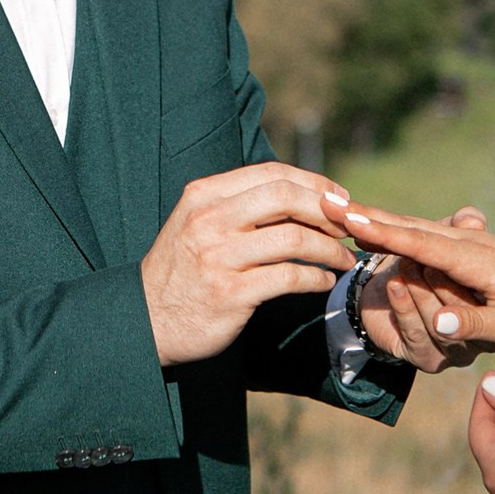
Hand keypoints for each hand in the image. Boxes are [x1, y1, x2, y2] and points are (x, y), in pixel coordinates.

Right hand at [143, 163, 352, 366]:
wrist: (146, 320)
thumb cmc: (183, 270)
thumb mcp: (198, 223)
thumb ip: (239, 205)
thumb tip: (301, 193)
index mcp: (204, 196)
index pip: (271, 174)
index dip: (313, 182)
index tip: (339, 198)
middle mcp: (209, 220)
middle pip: (285, 197)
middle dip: (327, 210)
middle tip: (348, 226)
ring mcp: (219, 257)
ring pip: (293, 238)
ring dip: (330, 248)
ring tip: (343, 258)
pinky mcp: (231, 294)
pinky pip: (289, 277)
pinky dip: (315, 278)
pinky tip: (323, 282)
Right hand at [340, 204, 494, 353]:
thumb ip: (476, 325)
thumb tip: (436, 323)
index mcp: (479, 261)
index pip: (422, 244)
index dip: (384, 233)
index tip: (349, 219)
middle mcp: (471, 244)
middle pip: (411, 227)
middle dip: (369, 216)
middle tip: (327, 203)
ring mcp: (473, 243)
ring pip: (418, 227)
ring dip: (379, 219)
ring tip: (341, 211)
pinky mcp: (475, 248)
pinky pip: (429, 235)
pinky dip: (399, 228)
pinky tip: (383, 227)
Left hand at [357, 206, 494, 371]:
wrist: (384, 295)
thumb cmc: (421, 259)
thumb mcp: (443, 236)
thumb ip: (458, 225)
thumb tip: (473, 220)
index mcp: (492, 301)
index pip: (480, 281)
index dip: (458, 256)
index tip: (452, 234)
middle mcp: (480, 331)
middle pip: (461, 305)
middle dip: (435, 275)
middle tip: (414, 253)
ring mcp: (456, 350)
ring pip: (437, 320)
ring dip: (416, 288)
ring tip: (403, 264)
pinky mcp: (428, 359)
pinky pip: (416, 334)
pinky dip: (403, 306)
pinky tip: (395, 285)